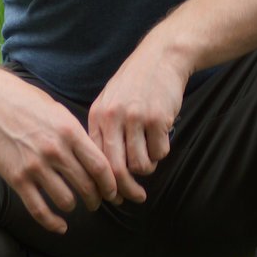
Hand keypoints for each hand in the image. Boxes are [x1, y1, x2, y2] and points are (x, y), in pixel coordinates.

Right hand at [0, 74, 118, 233]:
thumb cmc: (29, 106)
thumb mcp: (60, 113)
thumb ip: (79, 137)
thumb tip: (102, 162)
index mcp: (69, 132)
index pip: (101, 168)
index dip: (111, 185)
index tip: (113, 192)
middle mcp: (54, 150)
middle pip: (87, 187)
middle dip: (96, 199)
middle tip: (96, 202)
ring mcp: (35, 166)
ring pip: (66, 200)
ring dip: (73, 206)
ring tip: (72, 203)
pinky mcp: (17, 178)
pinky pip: (39, 209)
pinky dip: (53, 223)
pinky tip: (61, 226)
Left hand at [87, 38, 187, 203]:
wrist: (161, 58)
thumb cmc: (134, 84)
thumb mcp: (110, 102)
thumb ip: (105, 131)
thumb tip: (105, 171)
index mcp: (97, 116)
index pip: (95, 159)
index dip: (104, 183)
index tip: (112, 196)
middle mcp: (112, 118)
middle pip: (116, 168)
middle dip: (126, 190)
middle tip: (136, 198)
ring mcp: (135, 119)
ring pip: (141, 165)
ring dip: (148, 168)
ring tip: (150, 157)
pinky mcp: (158, 119)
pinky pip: (160, 153)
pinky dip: (162, 153)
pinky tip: (160, 139)